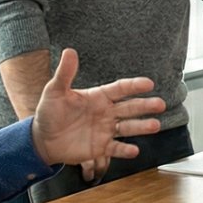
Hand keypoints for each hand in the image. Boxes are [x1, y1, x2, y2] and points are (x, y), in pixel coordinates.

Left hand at [30, 49, 165, 172]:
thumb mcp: (55, 91)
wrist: (42, 140)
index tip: (149, 83)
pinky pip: (116, 149)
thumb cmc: (49, 113)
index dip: (134, 86)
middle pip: (130, 107)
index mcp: (99, 97)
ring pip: (128, 128)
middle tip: (160, 104)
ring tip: (155, 125)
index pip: (120, 89)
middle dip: (145, 106)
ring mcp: (105, 130)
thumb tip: (70, 51)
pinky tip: (134, 150)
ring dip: (142, 126)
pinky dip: (125, 150)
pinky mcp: (101, 148)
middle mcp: (106, 113)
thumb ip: (65, 73)